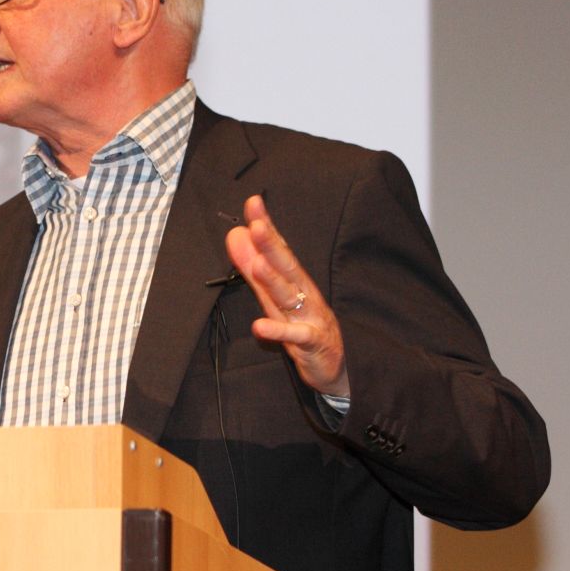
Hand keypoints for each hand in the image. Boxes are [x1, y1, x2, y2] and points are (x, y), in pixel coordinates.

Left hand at [224, 195, 348, 396]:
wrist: (333, 366)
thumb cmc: (302, 326)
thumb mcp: (275, 297)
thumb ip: (254, 268)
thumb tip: (236, 236)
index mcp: (294, 281)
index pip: (279, 249)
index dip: (266, 227)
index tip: (253, 204)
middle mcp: (303, 294)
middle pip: (286, 267)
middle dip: (272, 245)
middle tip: (257, 224)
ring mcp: (308, 317)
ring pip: (289, 297)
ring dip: (274, 281)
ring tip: (258, 265)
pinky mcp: (310, 343)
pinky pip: (294, 336)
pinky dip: (277, 331)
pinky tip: (259, 325)